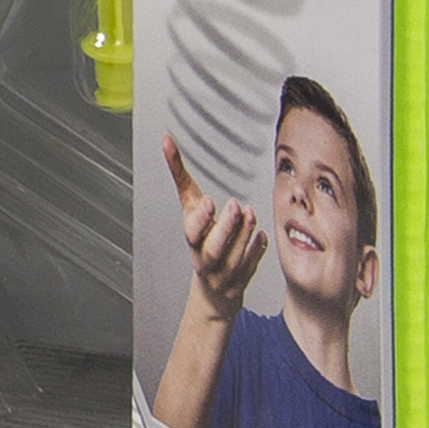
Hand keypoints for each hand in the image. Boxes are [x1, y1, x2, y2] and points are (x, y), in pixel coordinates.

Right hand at [164, 135, 266, 317]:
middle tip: (235, 205)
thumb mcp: (190, 206)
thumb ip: (180, 175)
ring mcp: (223, 272)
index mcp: (193, 238)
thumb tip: (167, 140)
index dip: (199, 219)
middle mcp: (206, 257)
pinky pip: (250, 268)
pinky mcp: (241, 279)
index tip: (208, 201)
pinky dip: (255, 252)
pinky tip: (261, 237)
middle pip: (212, 248)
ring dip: (242, 235)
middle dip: (224, 228)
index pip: (191, 231)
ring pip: (232, 258)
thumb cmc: (202, 239)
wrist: (212, 287)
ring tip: (250, 213)